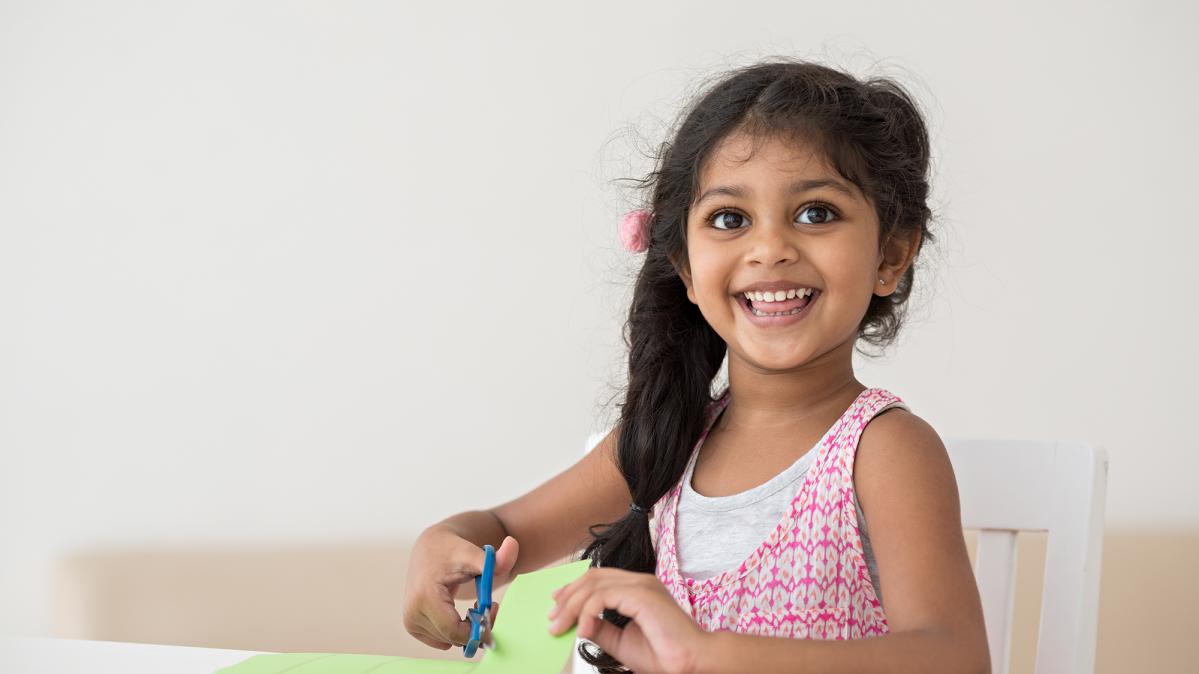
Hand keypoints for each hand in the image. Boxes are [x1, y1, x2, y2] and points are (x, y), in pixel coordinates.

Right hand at [401, 529, 518, 649]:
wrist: (429, 549)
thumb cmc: (452, 551)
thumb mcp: (474, 553)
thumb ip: (495, 558)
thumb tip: (513, 544)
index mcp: (425, 597)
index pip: (454, 631)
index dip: (478, 628)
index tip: (493, 608)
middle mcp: (412, 612)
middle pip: (453, 638)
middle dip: (476, 627)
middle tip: (489, 606)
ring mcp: (409, 621)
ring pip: (448, 641)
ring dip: (466, 630)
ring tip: (475, 606)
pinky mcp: (411, 625)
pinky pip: (441, 640)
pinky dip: (455, 631)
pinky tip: (459, 612)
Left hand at [547, 568, 706, 673]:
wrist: (691, 662)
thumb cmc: (665, 655)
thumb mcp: (622, 642)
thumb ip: (602, 629)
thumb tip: (579, 624)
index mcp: (638, 589)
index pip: (599, 578)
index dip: (574, 589)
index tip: (556, 605)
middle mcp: (640, 582)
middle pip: (592, 577)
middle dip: (567, 596)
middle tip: (552, 618)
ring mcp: (641, 585)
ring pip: (594, 583)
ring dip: (572, 605)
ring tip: (561, 626)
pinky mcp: (641, 594)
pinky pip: (602, 596)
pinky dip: (587, 612)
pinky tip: (583, 630)